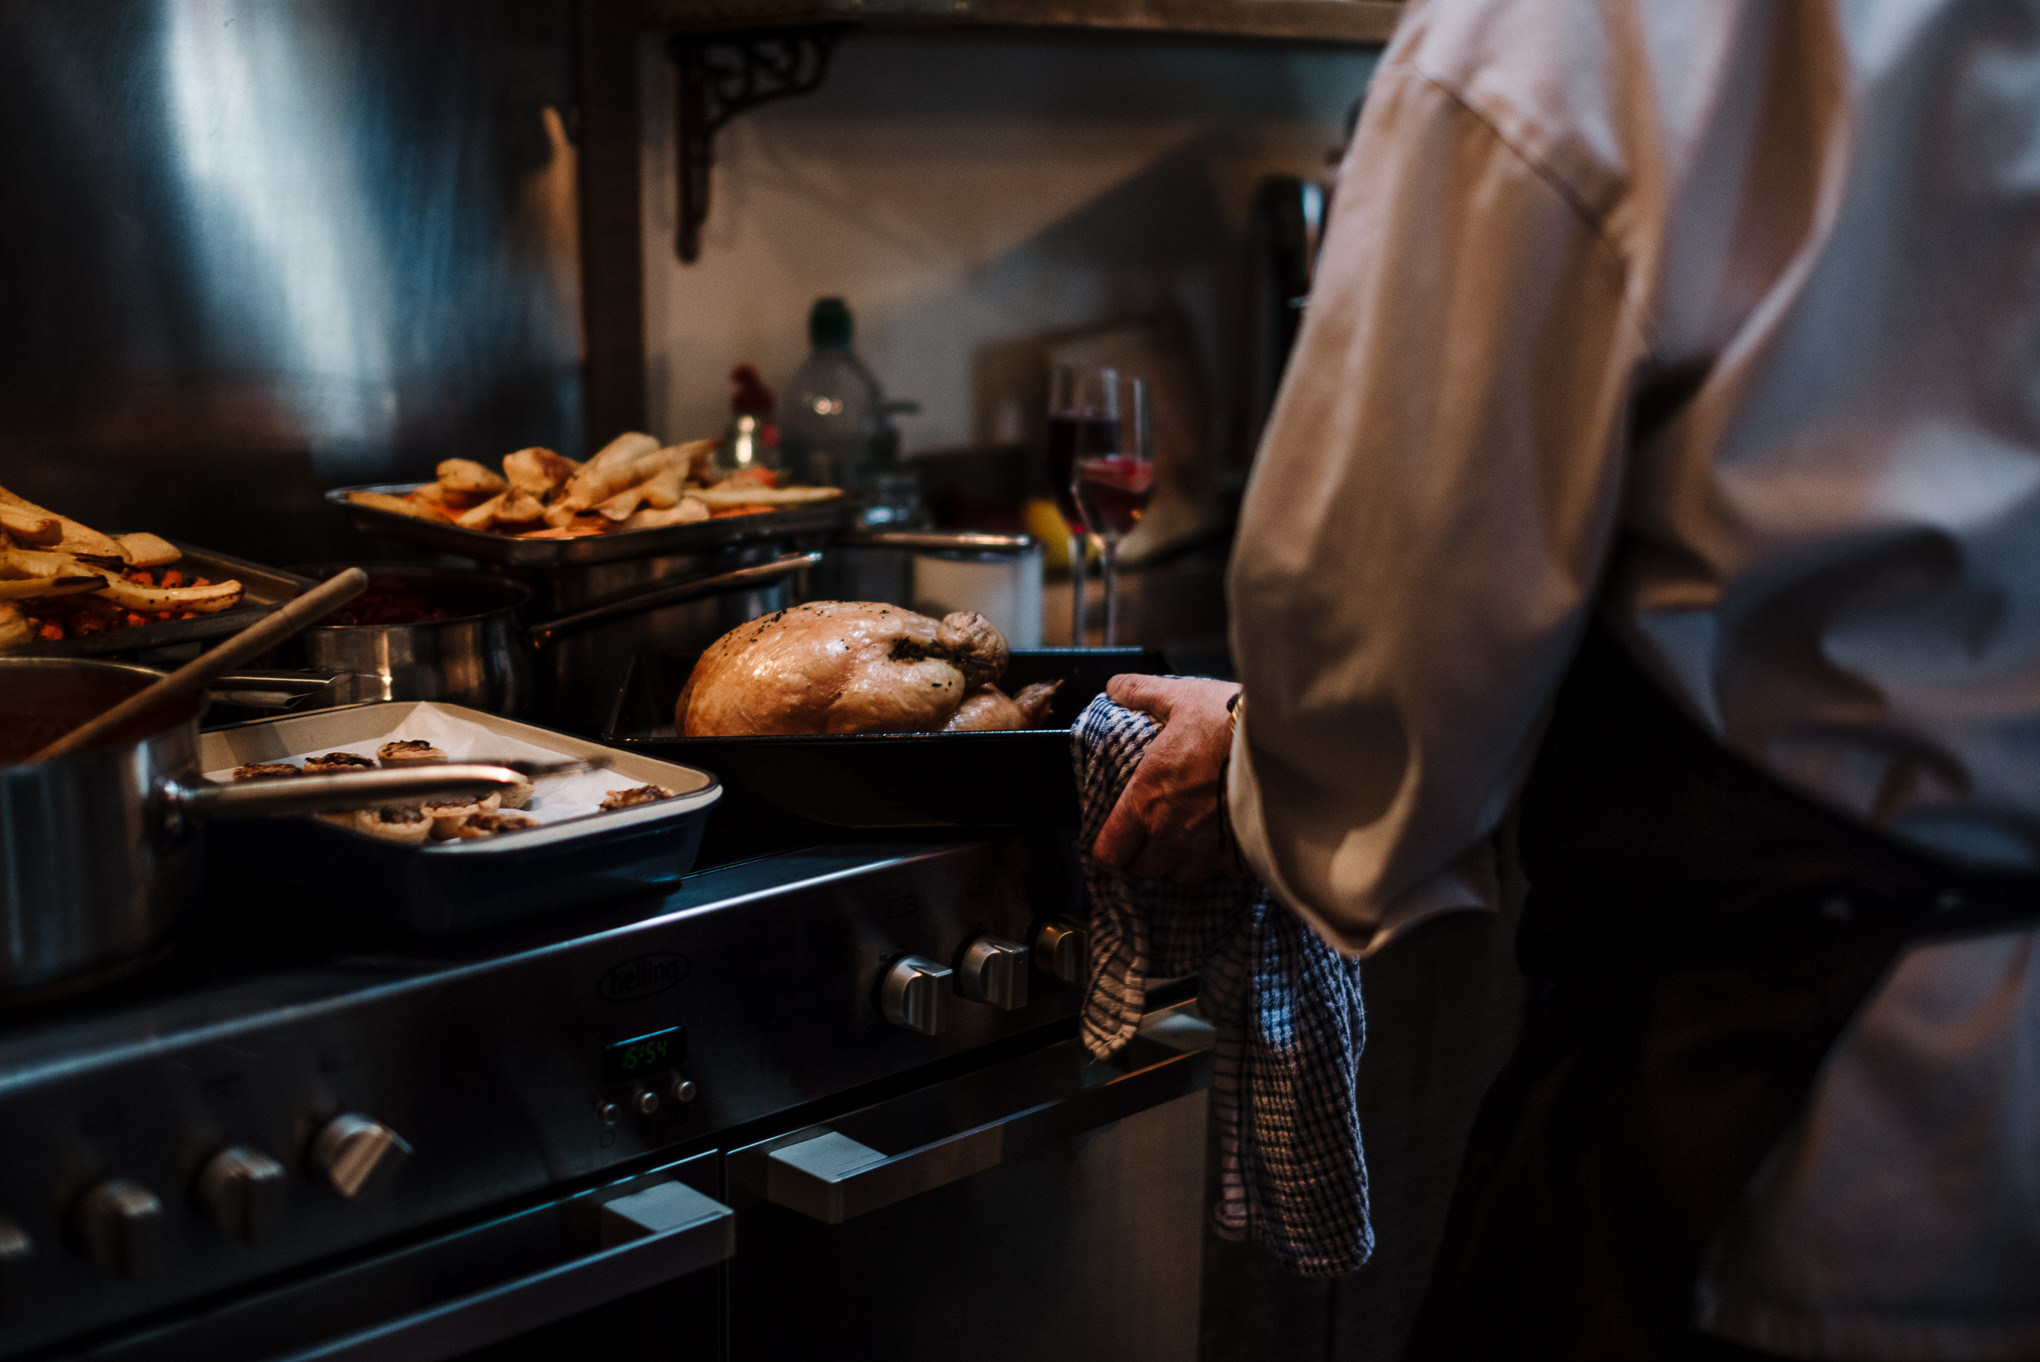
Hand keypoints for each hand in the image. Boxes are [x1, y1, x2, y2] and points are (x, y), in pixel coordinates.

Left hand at [1092, 674, 1242, 882]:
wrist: (1289, 744)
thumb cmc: (1230, 722)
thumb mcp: (1180, 698)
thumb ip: (1142, 694)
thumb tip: (1116, 688)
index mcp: (1147, 801)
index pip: (1109, 851)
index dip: (1106, 850)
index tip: (1111, 841)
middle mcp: (1172, 834)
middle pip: (1141, 869)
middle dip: (1139, 856)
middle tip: (1145, 836)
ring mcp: (1208, 851)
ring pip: (1178, 876)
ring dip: (1175, 862)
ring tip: (1182, 839)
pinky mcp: (1241, 858)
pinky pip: (1218, 873)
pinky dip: (1214, 862)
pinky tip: (1220, 840)